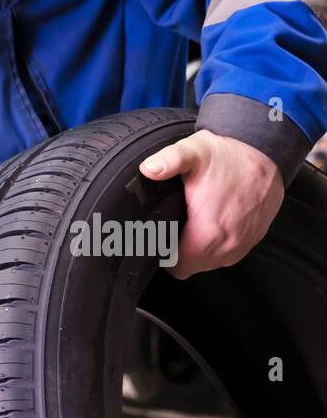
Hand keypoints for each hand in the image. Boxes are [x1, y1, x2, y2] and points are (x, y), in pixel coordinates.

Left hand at [139, 129, 282, 278]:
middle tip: (174, 230)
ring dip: (200, 252)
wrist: (268, 150)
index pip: (178, 267)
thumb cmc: (228, 154)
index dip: (165, 257)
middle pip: (193, 267)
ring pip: (212, 263)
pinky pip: (229, 254)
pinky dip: (218, 246)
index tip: (162, 240)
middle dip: (181, 254)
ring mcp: (244, 242)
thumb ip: (168, 161)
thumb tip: (149, 169)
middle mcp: (229, 243)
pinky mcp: (255, 238)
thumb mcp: (193, 151)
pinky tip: (212, 227)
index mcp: (209, 231)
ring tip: (193, 228)